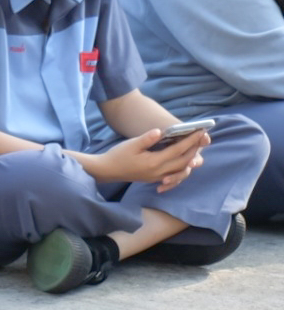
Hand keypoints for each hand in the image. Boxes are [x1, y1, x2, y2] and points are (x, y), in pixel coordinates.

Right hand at [83, 128, 206, 191]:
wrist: (107, 170)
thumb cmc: (117, 156)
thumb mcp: (130, 144)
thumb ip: (146, 138)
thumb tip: (160, 131)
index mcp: (154, 162)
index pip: (178, 150)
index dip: (191, 140)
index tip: (201, 131)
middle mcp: (159, 171)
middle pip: (184, 161)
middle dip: (195, 149)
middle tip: (202, 137)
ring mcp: (158, 177)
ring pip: (181, 170)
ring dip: (191, 159)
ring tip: (195, 148)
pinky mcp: (155, 179)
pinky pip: (175, 176)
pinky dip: (182, 170)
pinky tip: (185, 164)